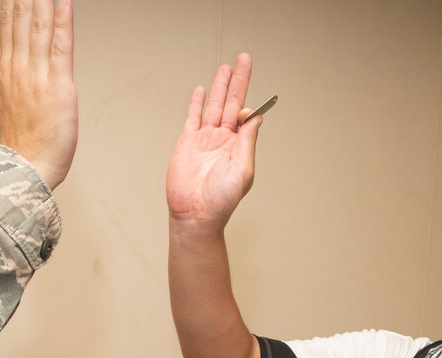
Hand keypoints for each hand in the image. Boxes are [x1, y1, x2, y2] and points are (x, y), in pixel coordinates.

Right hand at [0, 0, 77, 190]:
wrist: (27, 168)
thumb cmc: (21, 142)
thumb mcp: (2, 101)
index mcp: (7, 72)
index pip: (8, 27)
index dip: (11, 2)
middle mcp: (19, 69)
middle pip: (21, 21)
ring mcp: (37, 76)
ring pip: (39, 28)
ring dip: (42, 1)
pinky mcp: (58, 86)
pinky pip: (61, 47)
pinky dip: (63, 23)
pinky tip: (63, 3)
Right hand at [166, 53, 262, 232]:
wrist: (195, 213)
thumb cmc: (221, 200)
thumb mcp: (243, 170)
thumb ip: (247, 142)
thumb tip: (254, 117)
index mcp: (239, 147)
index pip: (246, 118)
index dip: (249, 109)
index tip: (247, 110)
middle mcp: (223, 140)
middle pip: (231, 103)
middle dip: (238, 81)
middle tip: (244, 59)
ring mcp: (204, 140)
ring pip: (213, 106)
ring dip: (220, 86)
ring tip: (226, 68)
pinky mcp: (186, 143)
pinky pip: (192, 118)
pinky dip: (197, 104)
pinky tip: (202, 91)